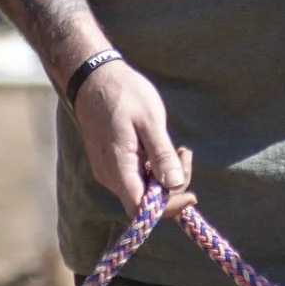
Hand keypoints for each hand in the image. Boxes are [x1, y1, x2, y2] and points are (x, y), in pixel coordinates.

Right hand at [71, 60, 194, 219]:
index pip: (141, 209)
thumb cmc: (123, 94)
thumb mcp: (149, 120)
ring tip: (178, 148)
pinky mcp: (109, 162)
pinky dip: (152, 169)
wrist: (93, 77)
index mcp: (117, 166)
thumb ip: (162, 154)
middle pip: (144, 201)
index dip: (168, 208)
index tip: (191, 194)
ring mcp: (107, 169)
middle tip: (185, 153)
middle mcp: (108, 174)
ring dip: (163, 176)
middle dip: (171, 186)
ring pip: (141, 189)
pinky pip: (134, 177)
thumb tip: (175, 184)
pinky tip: (160, 147)